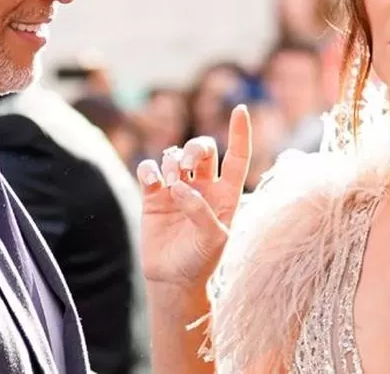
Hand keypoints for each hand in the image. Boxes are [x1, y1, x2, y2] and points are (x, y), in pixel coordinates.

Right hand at [137, 105, 251, 288]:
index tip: (239, 110)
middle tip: (186, 163)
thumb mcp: (213, 240)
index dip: (239, 133)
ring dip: (172, 162)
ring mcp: (177, 189)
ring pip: (174, 156)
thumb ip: (201, 212)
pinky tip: (152, 181)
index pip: (237, 156)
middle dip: (194, 148)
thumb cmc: (201, 261)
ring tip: (170, 183)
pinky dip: (149, 169)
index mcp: (226, 194)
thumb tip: (180, 187)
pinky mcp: (153, 196)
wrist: (173, 280)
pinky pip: (149, 169)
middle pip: (202, 149)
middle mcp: (203, 186)